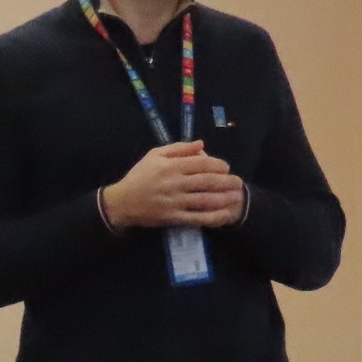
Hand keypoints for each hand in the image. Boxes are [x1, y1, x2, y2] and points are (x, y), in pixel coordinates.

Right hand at [101, 141, 246, 229]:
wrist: (123, 202)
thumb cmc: (140, 176)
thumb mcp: (155, 155)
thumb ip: (179, 148)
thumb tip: (201, 144)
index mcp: (172, 166)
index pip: (201, 164)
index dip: (218, 165)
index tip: (226, 167)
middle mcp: (176, 183)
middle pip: (207, 181)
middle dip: (226, 181)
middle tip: (238, 182)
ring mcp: (176, 202)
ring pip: (205, 200)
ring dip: (224, 198)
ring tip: (237, 197)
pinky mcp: (174, 217)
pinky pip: (197, 218)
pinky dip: (213, 217)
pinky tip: (224, 215)